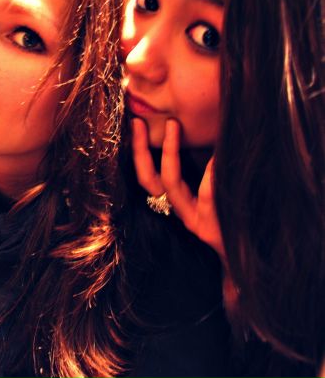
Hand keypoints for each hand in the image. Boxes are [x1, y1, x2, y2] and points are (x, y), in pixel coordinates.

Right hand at [132, 118, 240, 307]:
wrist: (246, 257)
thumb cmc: (228, 220)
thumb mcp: (208, 195)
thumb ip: (200, 171)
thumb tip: (197, 131)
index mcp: (172, 202)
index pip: (146, 175)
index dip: (137, 150)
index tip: (135, 123)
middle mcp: (175, 210)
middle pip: (147, 179)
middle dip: (140, 149)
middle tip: (138, 123)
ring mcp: (190, 218)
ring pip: (172, 184)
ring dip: (170, 152)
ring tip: (175, 125)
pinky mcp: (208, 226)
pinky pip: (206, 194)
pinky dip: (210, 172)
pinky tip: (214, 154)